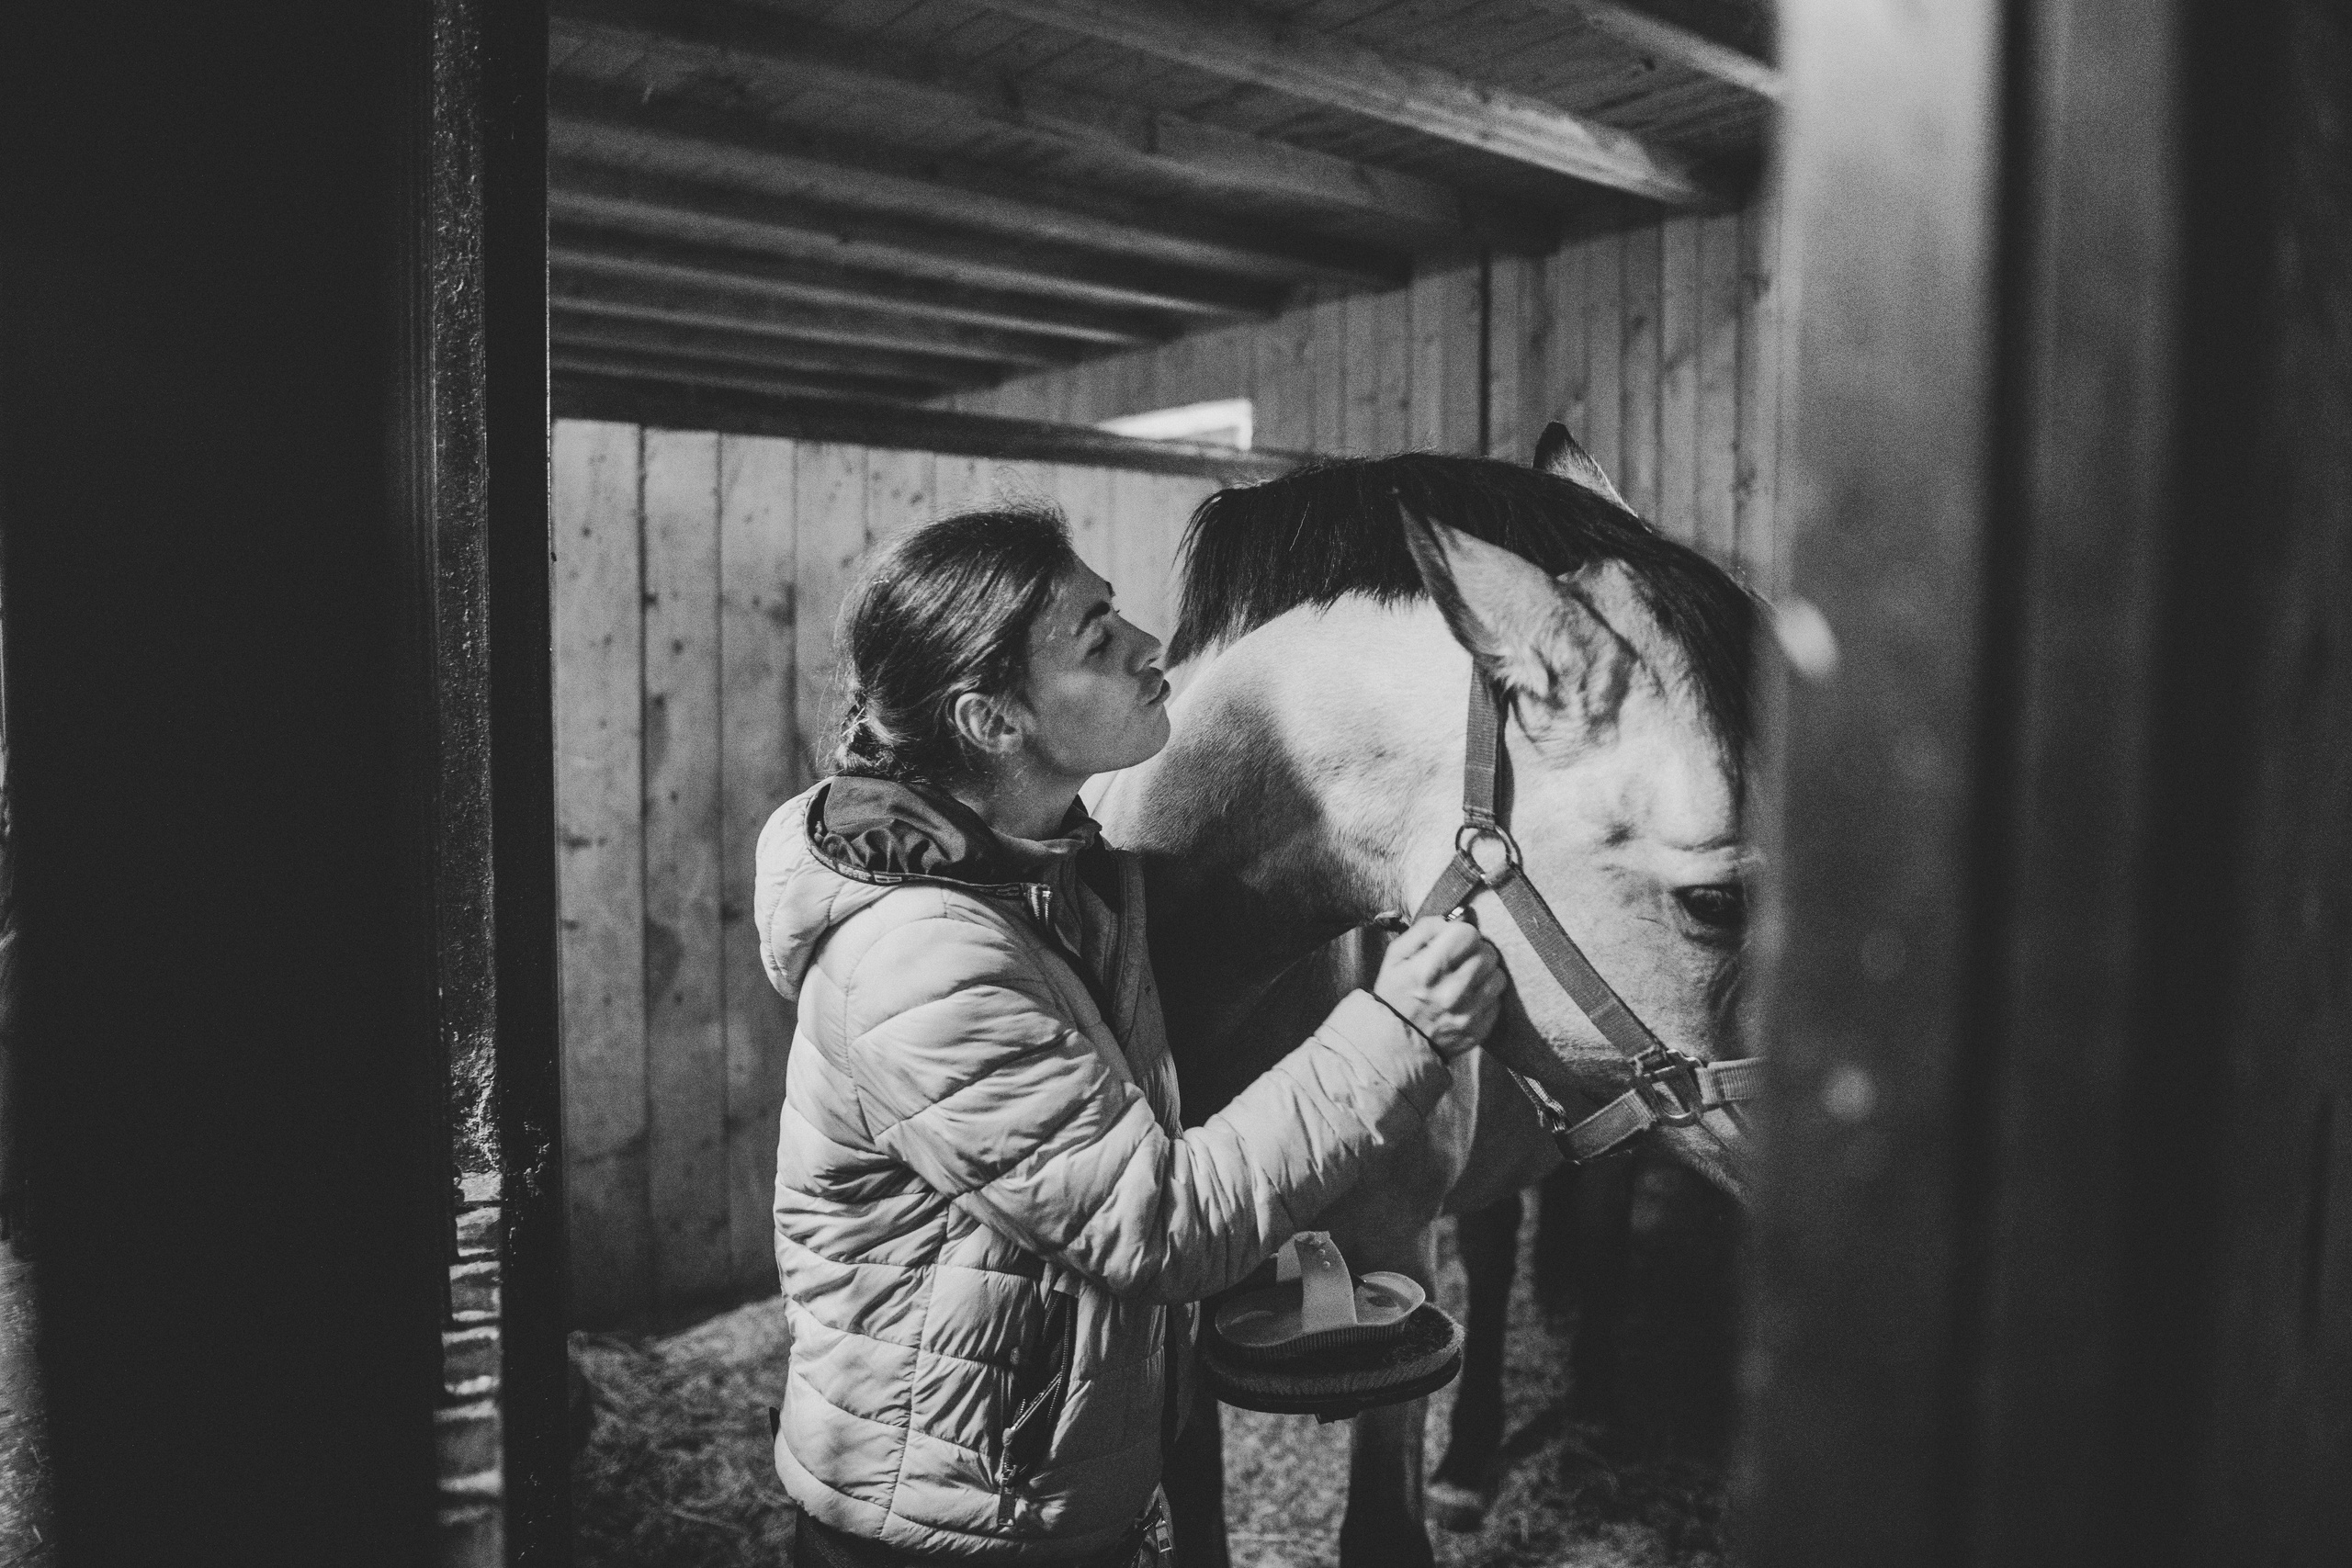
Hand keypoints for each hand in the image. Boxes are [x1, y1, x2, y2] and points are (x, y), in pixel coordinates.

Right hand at [1372, 916, 1505, 1059]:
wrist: (1394, 1044)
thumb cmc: (1395, 993)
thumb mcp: (1395, 955)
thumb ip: (1424, 930)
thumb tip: (1452, 921)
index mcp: (1427, 970)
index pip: (1468, 934)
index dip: (1463, 933)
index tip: (1455, 941)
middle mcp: (1450, 992)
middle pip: (1487, 953)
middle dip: (1476, 951)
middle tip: (1463, 959)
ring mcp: (1466, 1014)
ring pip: (1498, 977)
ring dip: (1485, 973)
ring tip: (1468, 978)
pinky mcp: (1477, 1030)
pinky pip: (1497, 1002)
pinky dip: (1486, 996)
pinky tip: (1469, 998)